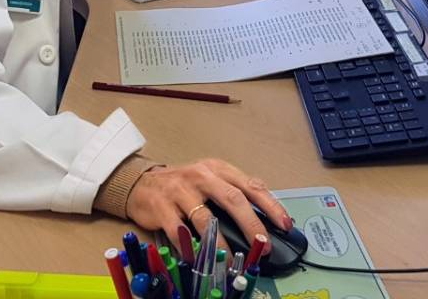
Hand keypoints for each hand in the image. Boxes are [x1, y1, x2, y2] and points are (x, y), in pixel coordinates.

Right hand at [124, 158, 290, 253]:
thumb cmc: (183, 184)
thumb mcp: (211, 179)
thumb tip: (265, 218)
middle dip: (252, 224)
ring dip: (222, 242)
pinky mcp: (162, 207)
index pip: (250, 185)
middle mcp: (201, 176)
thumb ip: (234, 192)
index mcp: (218, 169)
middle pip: (233, 199)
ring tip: (232, 259)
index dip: (271, 205)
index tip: (285, 224)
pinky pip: (179, 232)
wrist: (142, 183)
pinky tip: (199, 258)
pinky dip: (190, 248)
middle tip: (263, 244)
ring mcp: (180, 191)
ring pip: (206, 219)